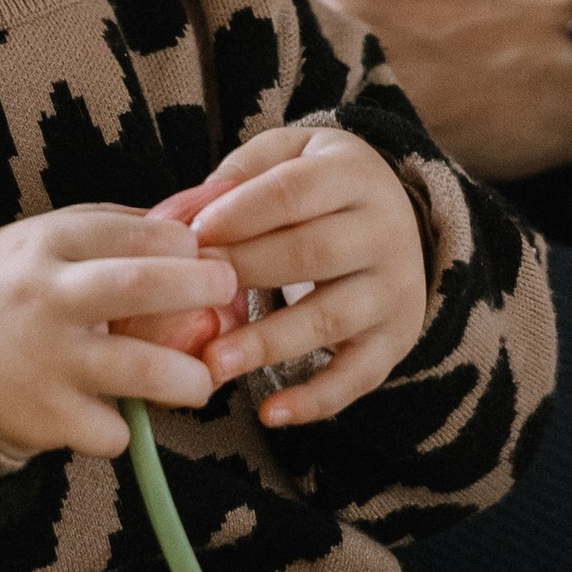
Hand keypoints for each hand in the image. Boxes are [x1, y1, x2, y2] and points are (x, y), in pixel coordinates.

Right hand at [0, 208, 239, 457]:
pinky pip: (111, 429)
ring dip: (189, 378)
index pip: (135, 231)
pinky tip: (118, 418)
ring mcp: (47, 361)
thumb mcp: (35, 242)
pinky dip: (125, 428)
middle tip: (230, 293)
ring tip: (200, 381)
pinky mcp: (44, 418)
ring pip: (143, 369)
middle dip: (202, 286)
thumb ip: (105, 230)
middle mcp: (47, 298)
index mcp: (47, 245)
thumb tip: (191, 221)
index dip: (185, 243)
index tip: (207, 255)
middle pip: (143, 285)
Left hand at [168, 124, 424, 424]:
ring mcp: (393, 289)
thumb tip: (173, 220)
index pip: (292, 193)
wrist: (398, 218)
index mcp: (353, 174)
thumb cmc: (317, 189)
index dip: (237, 216)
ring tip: (211, 364)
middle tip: (185, 295)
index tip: (190, 240)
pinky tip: (269, 414)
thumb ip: (235, 177)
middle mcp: (384, 231)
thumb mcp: (287, 156)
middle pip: (310, 254)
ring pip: (329, 319)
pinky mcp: (393, 339)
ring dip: (266, 343)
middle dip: (244, 274)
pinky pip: (356, 376)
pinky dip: (314, 400)